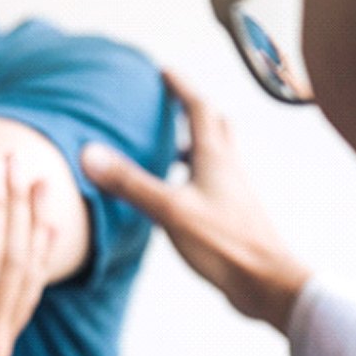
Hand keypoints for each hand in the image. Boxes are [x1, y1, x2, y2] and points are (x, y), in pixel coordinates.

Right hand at [81, 71, 310, 332]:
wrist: (265, 282)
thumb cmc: (223, 243)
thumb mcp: (169, 209)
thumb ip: (130, 182)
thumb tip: (90, 154)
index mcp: (215, 157)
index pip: (199, 108)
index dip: (181, 88)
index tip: (163, 72)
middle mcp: (228, 168)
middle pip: (215, 126)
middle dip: (193, 111)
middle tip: (171, 105)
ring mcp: (233, 191)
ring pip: (216, 154)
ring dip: (195, 143)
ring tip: (170, 147)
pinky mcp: (232, 214)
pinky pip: (214, 181)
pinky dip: (196, 174)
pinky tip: (179, 193)